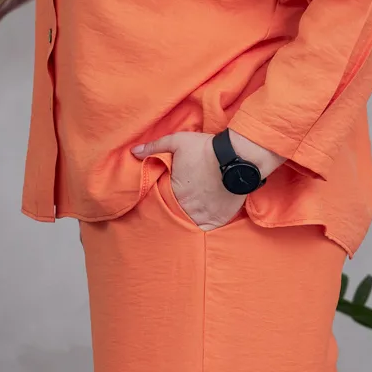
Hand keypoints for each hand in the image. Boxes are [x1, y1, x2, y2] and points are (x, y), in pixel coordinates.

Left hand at [131, 129, 281, 229]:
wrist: (238, 157)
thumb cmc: (207, 149)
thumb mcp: (178, 141)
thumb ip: (154, 146)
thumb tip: (133, 151)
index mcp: (173, 191)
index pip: (160, 202)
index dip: (161, 199)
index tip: (163, 197)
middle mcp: (186, 207)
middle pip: (174, 215)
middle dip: (173, 211)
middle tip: (176, 207)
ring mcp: (202, 216)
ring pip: (188, 224)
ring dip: (186, 219)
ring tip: (187, 214)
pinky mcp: (218, 220)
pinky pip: (205, 229)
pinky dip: (202, 225)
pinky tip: (200, 220)